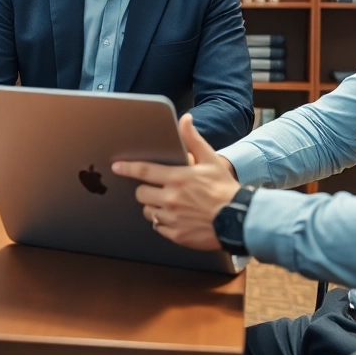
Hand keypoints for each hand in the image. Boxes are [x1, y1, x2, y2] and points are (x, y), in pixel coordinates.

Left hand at [113, 113, 240, 250]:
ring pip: (148, 212)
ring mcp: (172, 218)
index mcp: (177, 178)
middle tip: (155, 189)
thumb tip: (185, 119)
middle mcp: (171, 198)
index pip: (144, 171)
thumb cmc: (224, 189)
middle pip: (141, 194)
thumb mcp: (210, 160)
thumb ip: (193, 140)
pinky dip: (163, 222)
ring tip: (168, 204)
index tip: (117, 167)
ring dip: (153, 207)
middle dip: (145, 190)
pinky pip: (158, 228)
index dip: (127, 168)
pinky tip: (175, 218)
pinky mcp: (176, 235)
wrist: (239, 219)